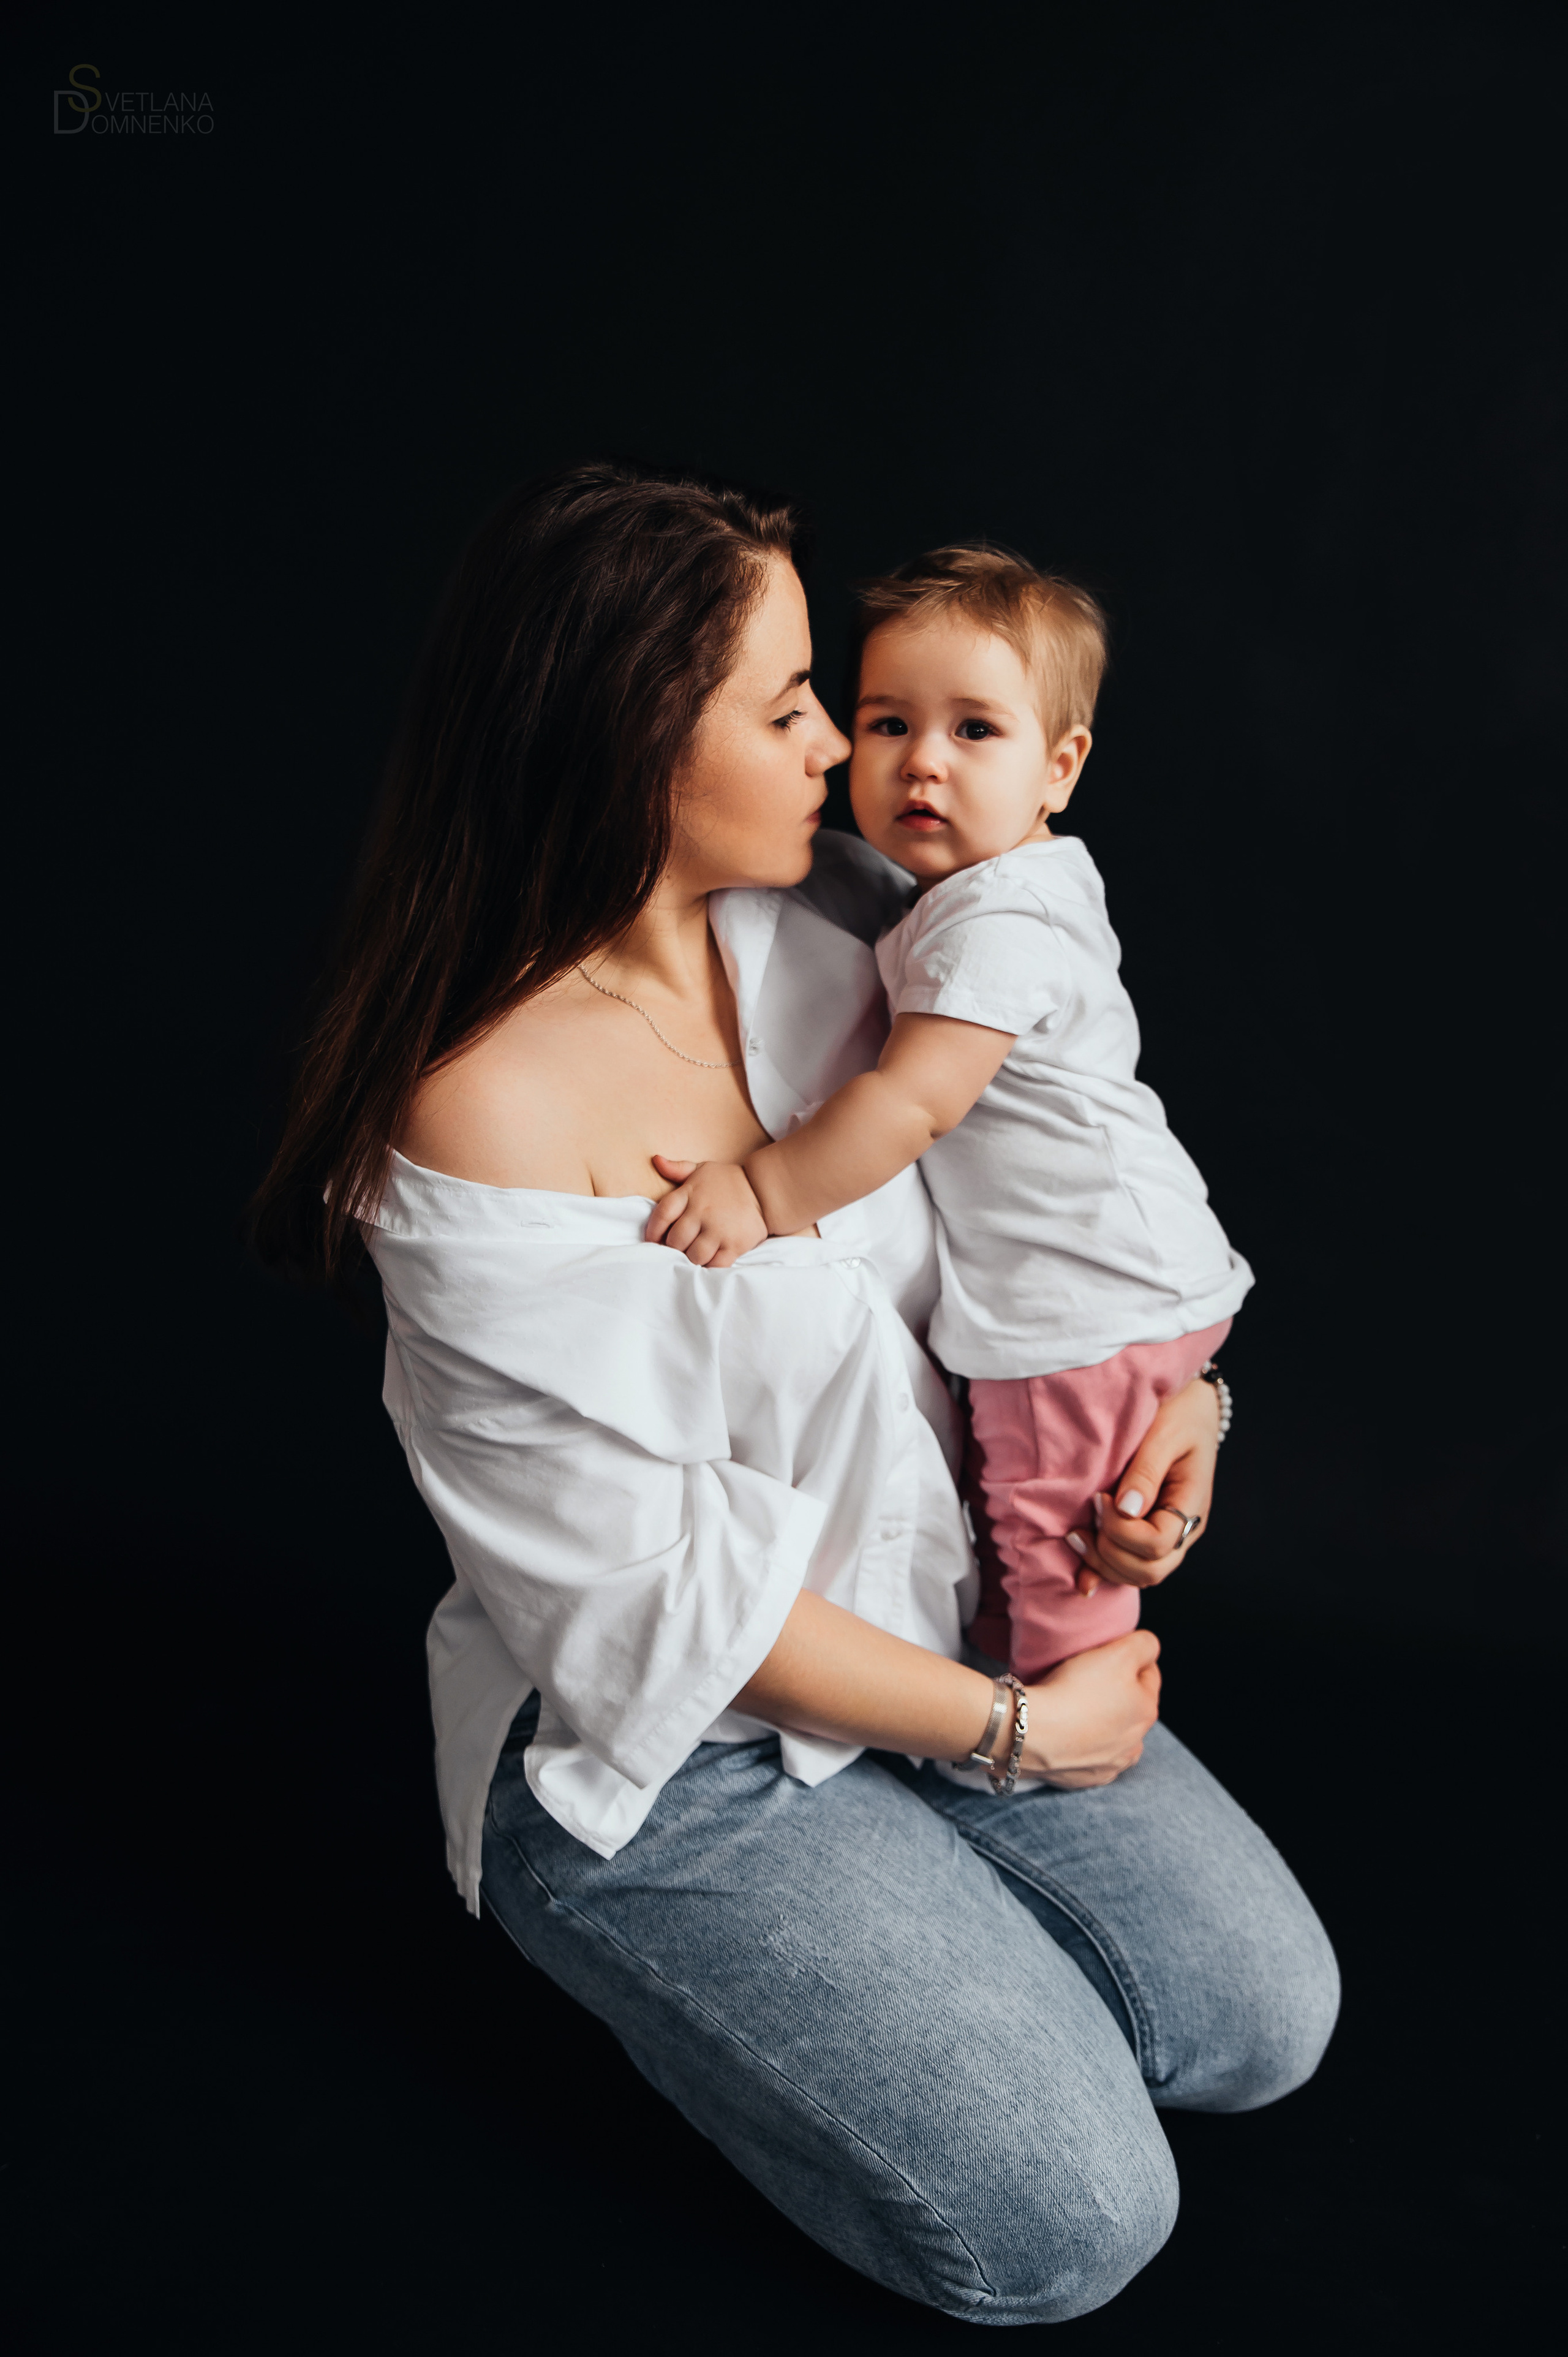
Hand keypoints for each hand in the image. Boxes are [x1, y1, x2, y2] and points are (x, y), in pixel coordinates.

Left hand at [644, 1155, 767, 1267]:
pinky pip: (715, 1264)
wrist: (764, 1191)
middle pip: (675, 1240)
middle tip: (677, 1248)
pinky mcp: (735, 1245)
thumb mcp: (702, 1169)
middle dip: (673, 1247)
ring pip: (693, 1255)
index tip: (653, 1239)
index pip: (662, 1215)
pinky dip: (709, 1266)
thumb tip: (656, 1160)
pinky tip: (709, 1260)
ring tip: (693, 1255)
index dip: (653, 1230)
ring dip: (690, 1258)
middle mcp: (702, 1212)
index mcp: (690, 1193)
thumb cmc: (728, 1181)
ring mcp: (719, 1230)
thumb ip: (677, 1168)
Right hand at [1019, 1630, 1161, 1787]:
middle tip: (1087, 1678)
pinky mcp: (1084, 1779)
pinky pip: (1088, 1757)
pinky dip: (1081, 1745)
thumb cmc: (1075, 1691)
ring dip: (1100, 1722)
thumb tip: (1148, 1650)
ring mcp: (1110, 1765)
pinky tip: (1065, 1732)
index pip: (1148, 1673)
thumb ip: (1145, 1645)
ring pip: (1111, 1735)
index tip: (1105, 1654)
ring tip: (1074, 1707)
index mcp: (1147, 1710)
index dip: (1128, 1658)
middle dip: (1115, 1692)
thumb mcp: (1119, 1652)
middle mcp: (1135, 1743)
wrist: (1031, 1732)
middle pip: (1130, 1706)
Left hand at [1064, 1374, 1219, 1595]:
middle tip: (1088, 1517)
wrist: (1190, 1407)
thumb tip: (1126, 1510)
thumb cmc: (1178, 1414)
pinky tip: (1082, 1577)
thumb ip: (1145, 1473)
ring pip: (1138, 1575)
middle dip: (1109, 1552)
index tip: (1100, 1497)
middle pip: (1149, 1570)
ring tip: (1077, 1534)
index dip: (1122, 1530)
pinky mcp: (1150, 1534)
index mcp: (1191, 1504)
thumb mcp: (1164, 1434)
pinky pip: (1130, 1566)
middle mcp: (1185, 1529)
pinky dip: (1105, 1571)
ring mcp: (1170, 1536)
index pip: (1157, 1543)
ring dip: (1103, 1562)